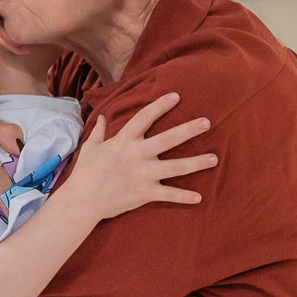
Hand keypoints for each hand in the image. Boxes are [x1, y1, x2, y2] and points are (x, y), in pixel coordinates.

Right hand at [65, 93, 216, 220]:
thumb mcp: (90, 147)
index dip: (160, 106)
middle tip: (207, 122)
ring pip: (175, 167)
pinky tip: (199, 197)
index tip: (176, 96)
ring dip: (196, 163)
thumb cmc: (85, 173)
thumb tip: (102, 117)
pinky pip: (168, 195)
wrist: (82, 200)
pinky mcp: (144, 193)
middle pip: (168, 139)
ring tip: (214, 158)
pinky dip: (184, 197)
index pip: (144, 118)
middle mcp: (136, 155)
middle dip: (188, 130)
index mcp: (123, 141)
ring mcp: (142, 174)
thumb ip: (98, 131)